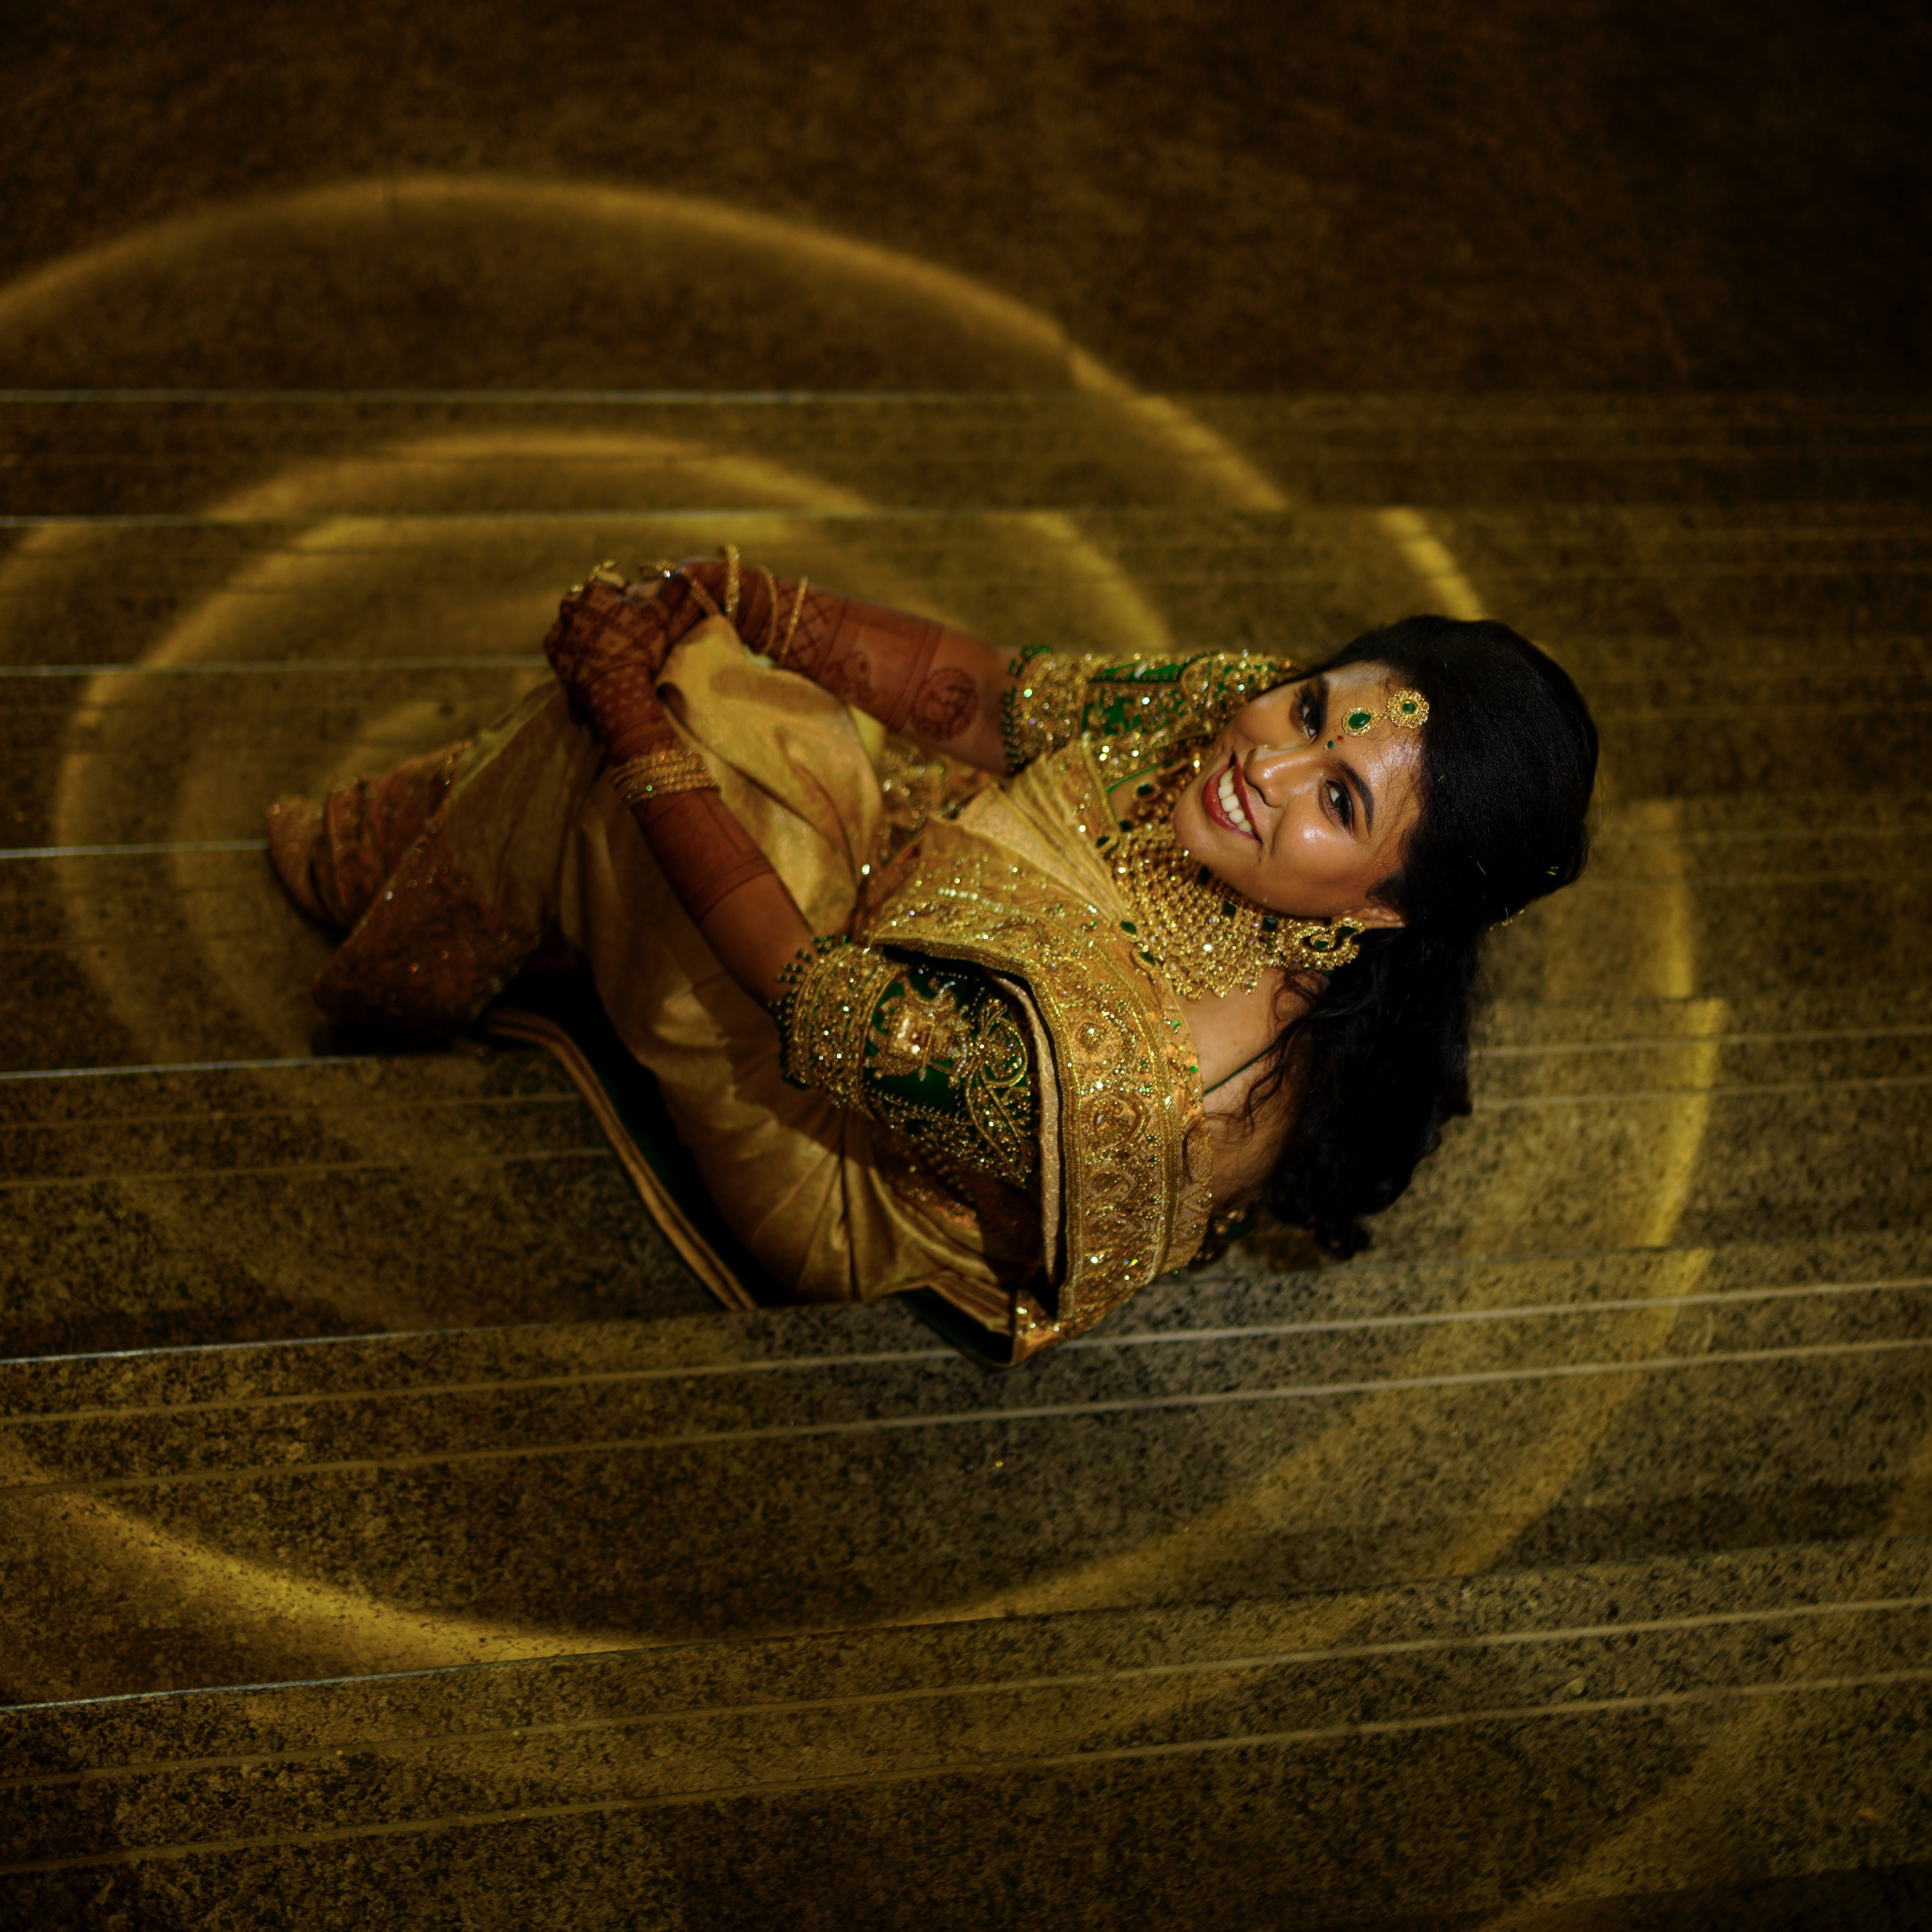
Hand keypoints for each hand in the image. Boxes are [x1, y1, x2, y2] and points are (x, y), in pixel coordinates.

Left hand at [541, 580, 671, 759]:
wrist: (615, 690)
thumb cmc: (639, 648)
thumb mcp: (660, 617)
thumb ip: (671, 592)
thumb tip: (684, 575)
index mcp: (596, 590)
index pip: (607, 581)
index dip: (621, 593)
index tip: (631, 608)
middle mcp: (572, 604)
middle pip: (586, 599)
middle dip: (599, 609)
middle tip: (617, 629)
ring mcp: (560, 627)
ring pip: (572, 620)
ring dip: (584, 626)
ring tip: (604, 645)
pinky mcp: (552, 650)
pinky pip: (562, 642)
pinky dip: (573, 646)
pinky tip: (589, 657)